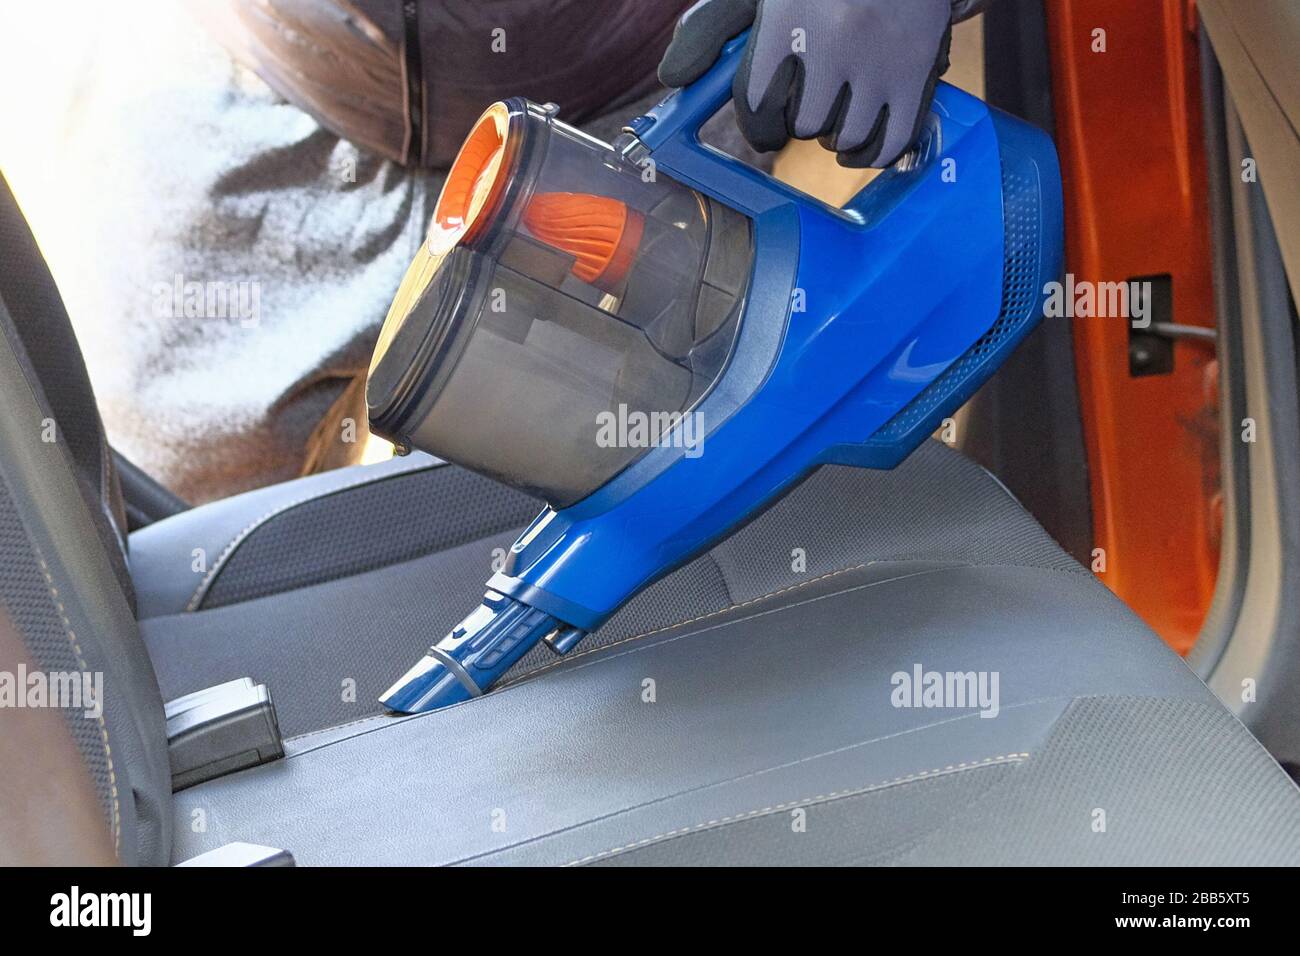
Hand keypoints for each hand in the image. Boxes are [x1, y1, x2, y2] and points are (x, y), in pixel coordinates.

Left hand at [659, 0, 957, 167]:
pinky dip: (870, 154)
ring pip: (843, 138)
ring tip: (837, 110)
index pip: (757, 103)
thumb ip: (710, 28)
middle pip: (802, 125)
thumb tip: (673, 79)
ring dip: (834, 136)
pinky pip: (889, 143)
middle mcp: (833, 37)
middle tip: (811, 100)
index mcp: (785, 15)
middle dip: (801, 121)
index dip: (759, 126)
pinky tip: (858, 146)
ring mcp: (879, 58)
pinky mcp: (916, 72)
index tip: (767, 128)